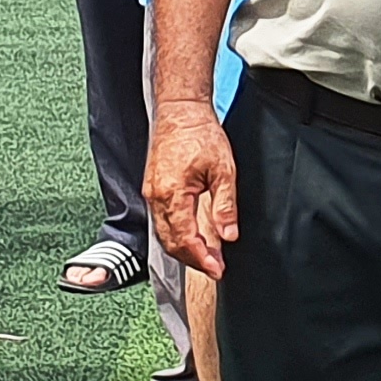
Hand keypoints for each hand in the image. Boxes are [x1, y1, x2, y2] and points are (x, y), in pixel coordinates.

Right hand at [145, 105, 242, 275]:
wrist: (180, 111)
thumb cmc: (201, 134)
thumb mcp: (223, 170)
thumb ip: (225, 205)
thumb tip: (228, 236)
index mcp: (172, 194)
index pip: (185, 239)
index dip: (202, 259)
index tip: (218, 269)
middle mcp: (156, 197)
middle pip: (171, 243)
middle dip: (193, 259)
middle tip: (215, 267)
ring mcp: (151, 194)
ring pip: (164, 235)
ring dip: (184, 249)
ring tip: (208, 257)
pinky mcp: (152, 189)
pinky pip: (161, 222)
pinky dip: (177, 235)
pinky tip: (193, 238)